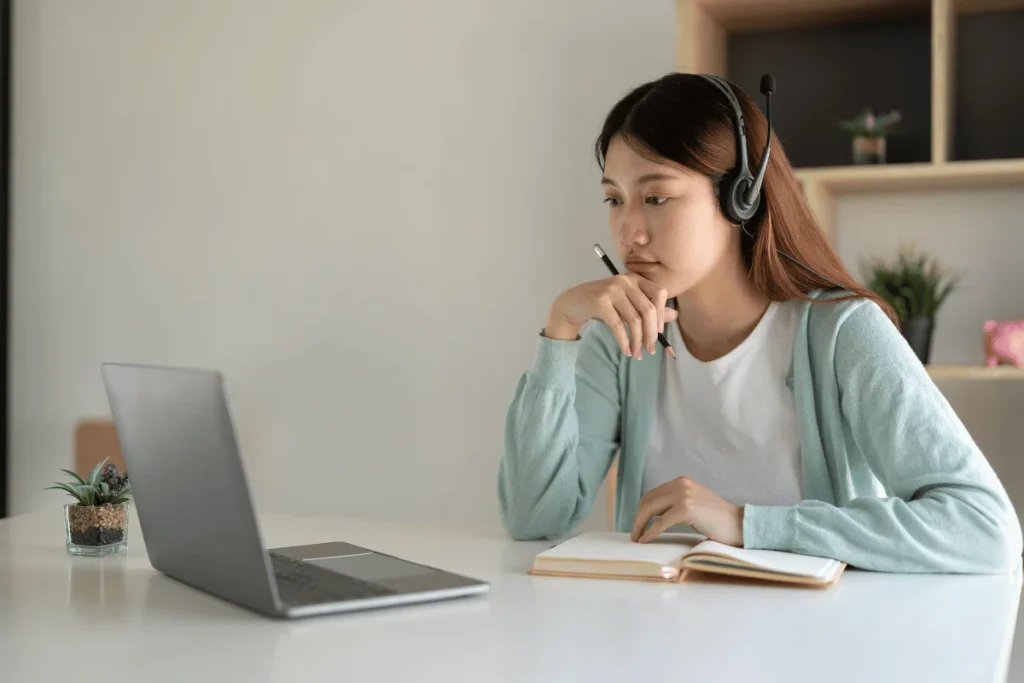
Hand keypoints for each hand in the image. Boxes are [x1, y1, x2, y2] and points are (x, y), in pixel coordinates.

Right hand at [544, 273, 677, 359]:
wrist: (571, 304)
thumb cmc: (602, 305)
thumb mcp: (627, 305)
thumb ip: (649, 309)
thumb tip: (674, 315)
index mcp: (635, 279)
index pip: (659, 294)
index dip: (661, 316)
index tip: (658, 334)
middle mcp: (625, 281)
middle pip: (648, 309)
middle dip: (651, 334)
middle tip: (650, 350)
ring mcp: (612, 290)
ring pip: (634, 320)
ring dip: (637, 341)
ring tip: (637, 354)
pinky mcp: (600, 302)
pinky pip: (618, 325)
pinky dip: (624, 341)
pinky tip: (626, 351)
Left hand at [631, 477, 743, 546]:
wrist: (739, 524)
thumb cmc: (717, 519)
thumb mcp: (693, 503)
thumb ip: (675, 503)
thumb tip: (652, 515)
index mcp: (681, 481)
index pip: (652, 494)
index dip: (641, 510)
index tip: (637, 524)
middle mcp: (681, 484)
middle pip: (648, 501)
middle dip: (638, 518)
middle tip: (634, 534)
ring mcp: (684, 495)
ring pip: (651, 509)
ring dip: (640, 525)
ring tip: (637, 538)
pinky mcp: (686, 509)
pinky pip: (660, 522)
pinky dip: (650, 532)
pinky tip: (645, 540)